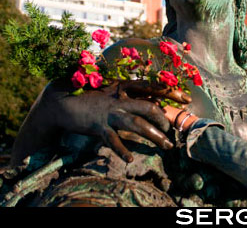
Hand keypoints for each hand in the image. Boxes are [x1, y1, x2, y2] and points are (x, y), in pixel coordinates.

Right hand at [52, 80, 193, 162]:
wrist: (61, 101)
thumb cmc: (87, 95)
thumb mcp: (109, 89)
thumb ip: (126, 92)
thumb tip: (144, 95)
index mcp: (123, 86)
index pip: (151, 87)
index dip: (170, 92)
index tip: (185, 97)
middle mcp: (119, 98)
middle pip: (148, 107)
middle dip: (165, 118)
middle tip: (174, 129)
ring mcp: (109, 113)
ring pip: (136, 125)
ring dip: (153, 136)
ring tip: (166, 146)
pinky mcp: (98, 126)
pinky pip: (114, 140)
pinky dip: (122, 150)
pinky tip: (130, 159)